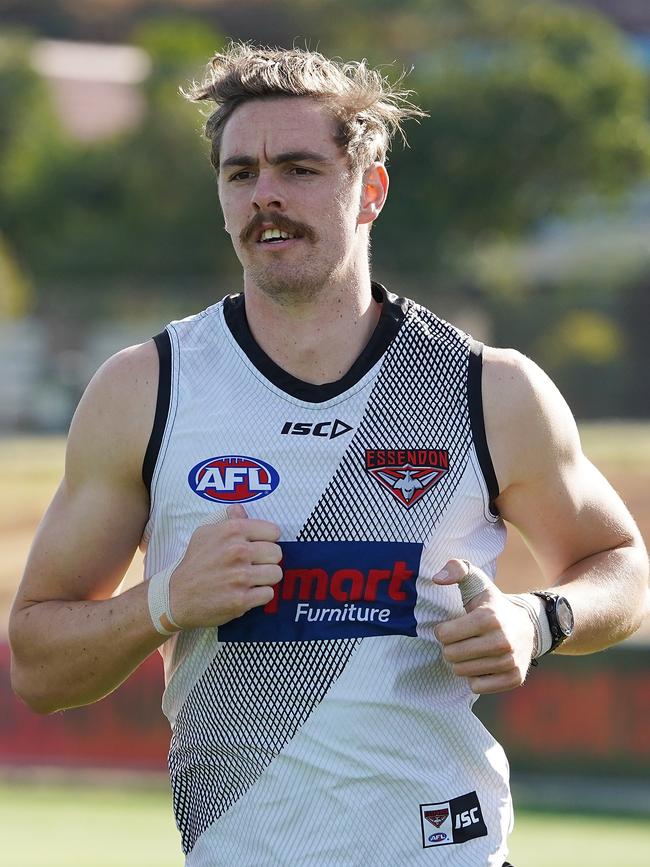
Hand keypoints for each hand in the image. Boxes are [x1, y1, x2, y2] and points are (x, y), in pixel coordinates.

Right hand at [169, 504, 282, 629]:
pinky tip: (246, 593)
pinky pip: (268, 594)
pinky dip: (259, 596)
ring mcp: (240, 576)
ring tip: (251, 580)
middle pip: (277, 554)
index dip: (267, 540)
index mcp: (233, 530)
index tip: (258, 547)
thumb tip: (240, 508)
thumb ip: (228, 520)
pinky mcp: (241, 600)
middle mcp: (238, 551)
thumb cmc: (194, 562)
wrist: (176, 596)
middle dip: (268, 560)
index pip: (274, 532)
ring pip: (276, 574)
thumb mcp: (205, 533)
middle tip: (253, 565)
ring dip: (265, 579)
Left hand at [432, 558, 535, 693]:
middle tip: (460, 641)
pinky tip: (482, 664)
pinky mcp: (515, 678)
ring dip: (461, 663)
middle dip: (449, 648)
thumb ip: (456, 569)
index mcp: (489, 617)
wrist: (528, 625)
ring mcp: (510, 661)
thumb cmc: (493, 604)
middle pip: (451, 655)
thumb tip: (437, 578)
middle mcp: (501, 640)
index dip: (442, 631)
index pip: (444, 635)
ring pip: (462, 672)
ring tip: (471, 651)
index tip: (452, 627)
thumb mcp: (476, 581)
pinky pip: (477, 687)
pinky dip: (475, 678)